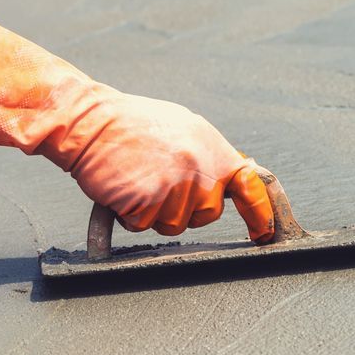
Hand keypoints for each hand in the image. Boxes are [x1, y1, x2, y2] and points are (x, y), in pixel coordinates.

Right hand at [0, 5, 273, 241]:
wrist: (88, 120)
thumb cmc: (130, 124)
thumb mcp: (182, 129)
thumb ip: (208, 156)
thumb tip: (233, 179)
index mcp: (213, 147)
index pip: (251, 186)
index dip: (261, 214)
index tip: (266, 234)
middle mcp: (201, 167)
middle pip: (205, 215)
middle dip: (182, 207)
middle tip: (155, 179)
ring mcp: (176, 187)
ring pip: (172, 224)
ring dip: (151, 211)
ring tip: (135, 178)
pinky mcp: (149, 203)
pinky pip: (143, 226)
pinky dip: (128, 214)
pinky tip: (121, 187)